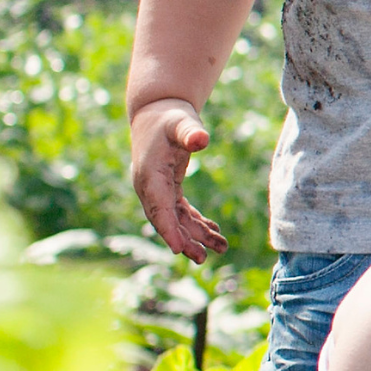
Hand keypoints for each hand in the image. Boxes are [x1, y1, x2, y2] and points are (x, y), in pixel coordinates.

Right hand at [127, 97, 225, 260]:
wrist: (157, 112)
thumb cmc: (169, 117)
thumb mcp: (181, 122)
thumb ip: (190, 132)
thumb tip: (201, 139)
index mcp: (149, 176)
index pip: (158, 208)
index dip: (168, 229)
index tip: (178, 249)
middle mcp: (150, 187)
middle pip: (166, 221)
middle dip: (183, 240)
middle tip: (203, 258)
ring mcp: (158, 189)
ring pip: (176, 220)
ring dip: (196, 235)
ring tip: (221, 248)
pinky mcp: (168, 187)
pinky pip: (181, 211)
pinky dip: (197, 223)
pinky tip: (215, 232)